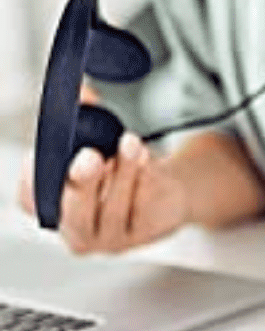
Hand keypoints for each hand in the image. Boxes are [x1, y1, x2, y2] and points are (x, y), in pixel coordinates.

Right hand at [16, 135, 190, 252]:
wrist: (167, 195)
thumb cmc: (120, 172)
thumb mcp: (100, 144)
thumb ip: (87, 120)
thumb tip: (84, 92)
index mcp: (54, 209)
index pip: (31, 201)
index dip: (32, 182)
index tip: (37, 158)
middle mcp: (79, 231)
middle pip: (74, 212)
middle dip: (82, 183)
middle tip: (90, 157)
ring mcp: (113, 238)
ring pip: (115, 206)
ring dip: (123, 170)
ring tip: (131, 143)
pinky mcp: (147, 232)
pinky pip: (144, 207)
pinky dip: (146, 179)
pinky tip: (147, 160)